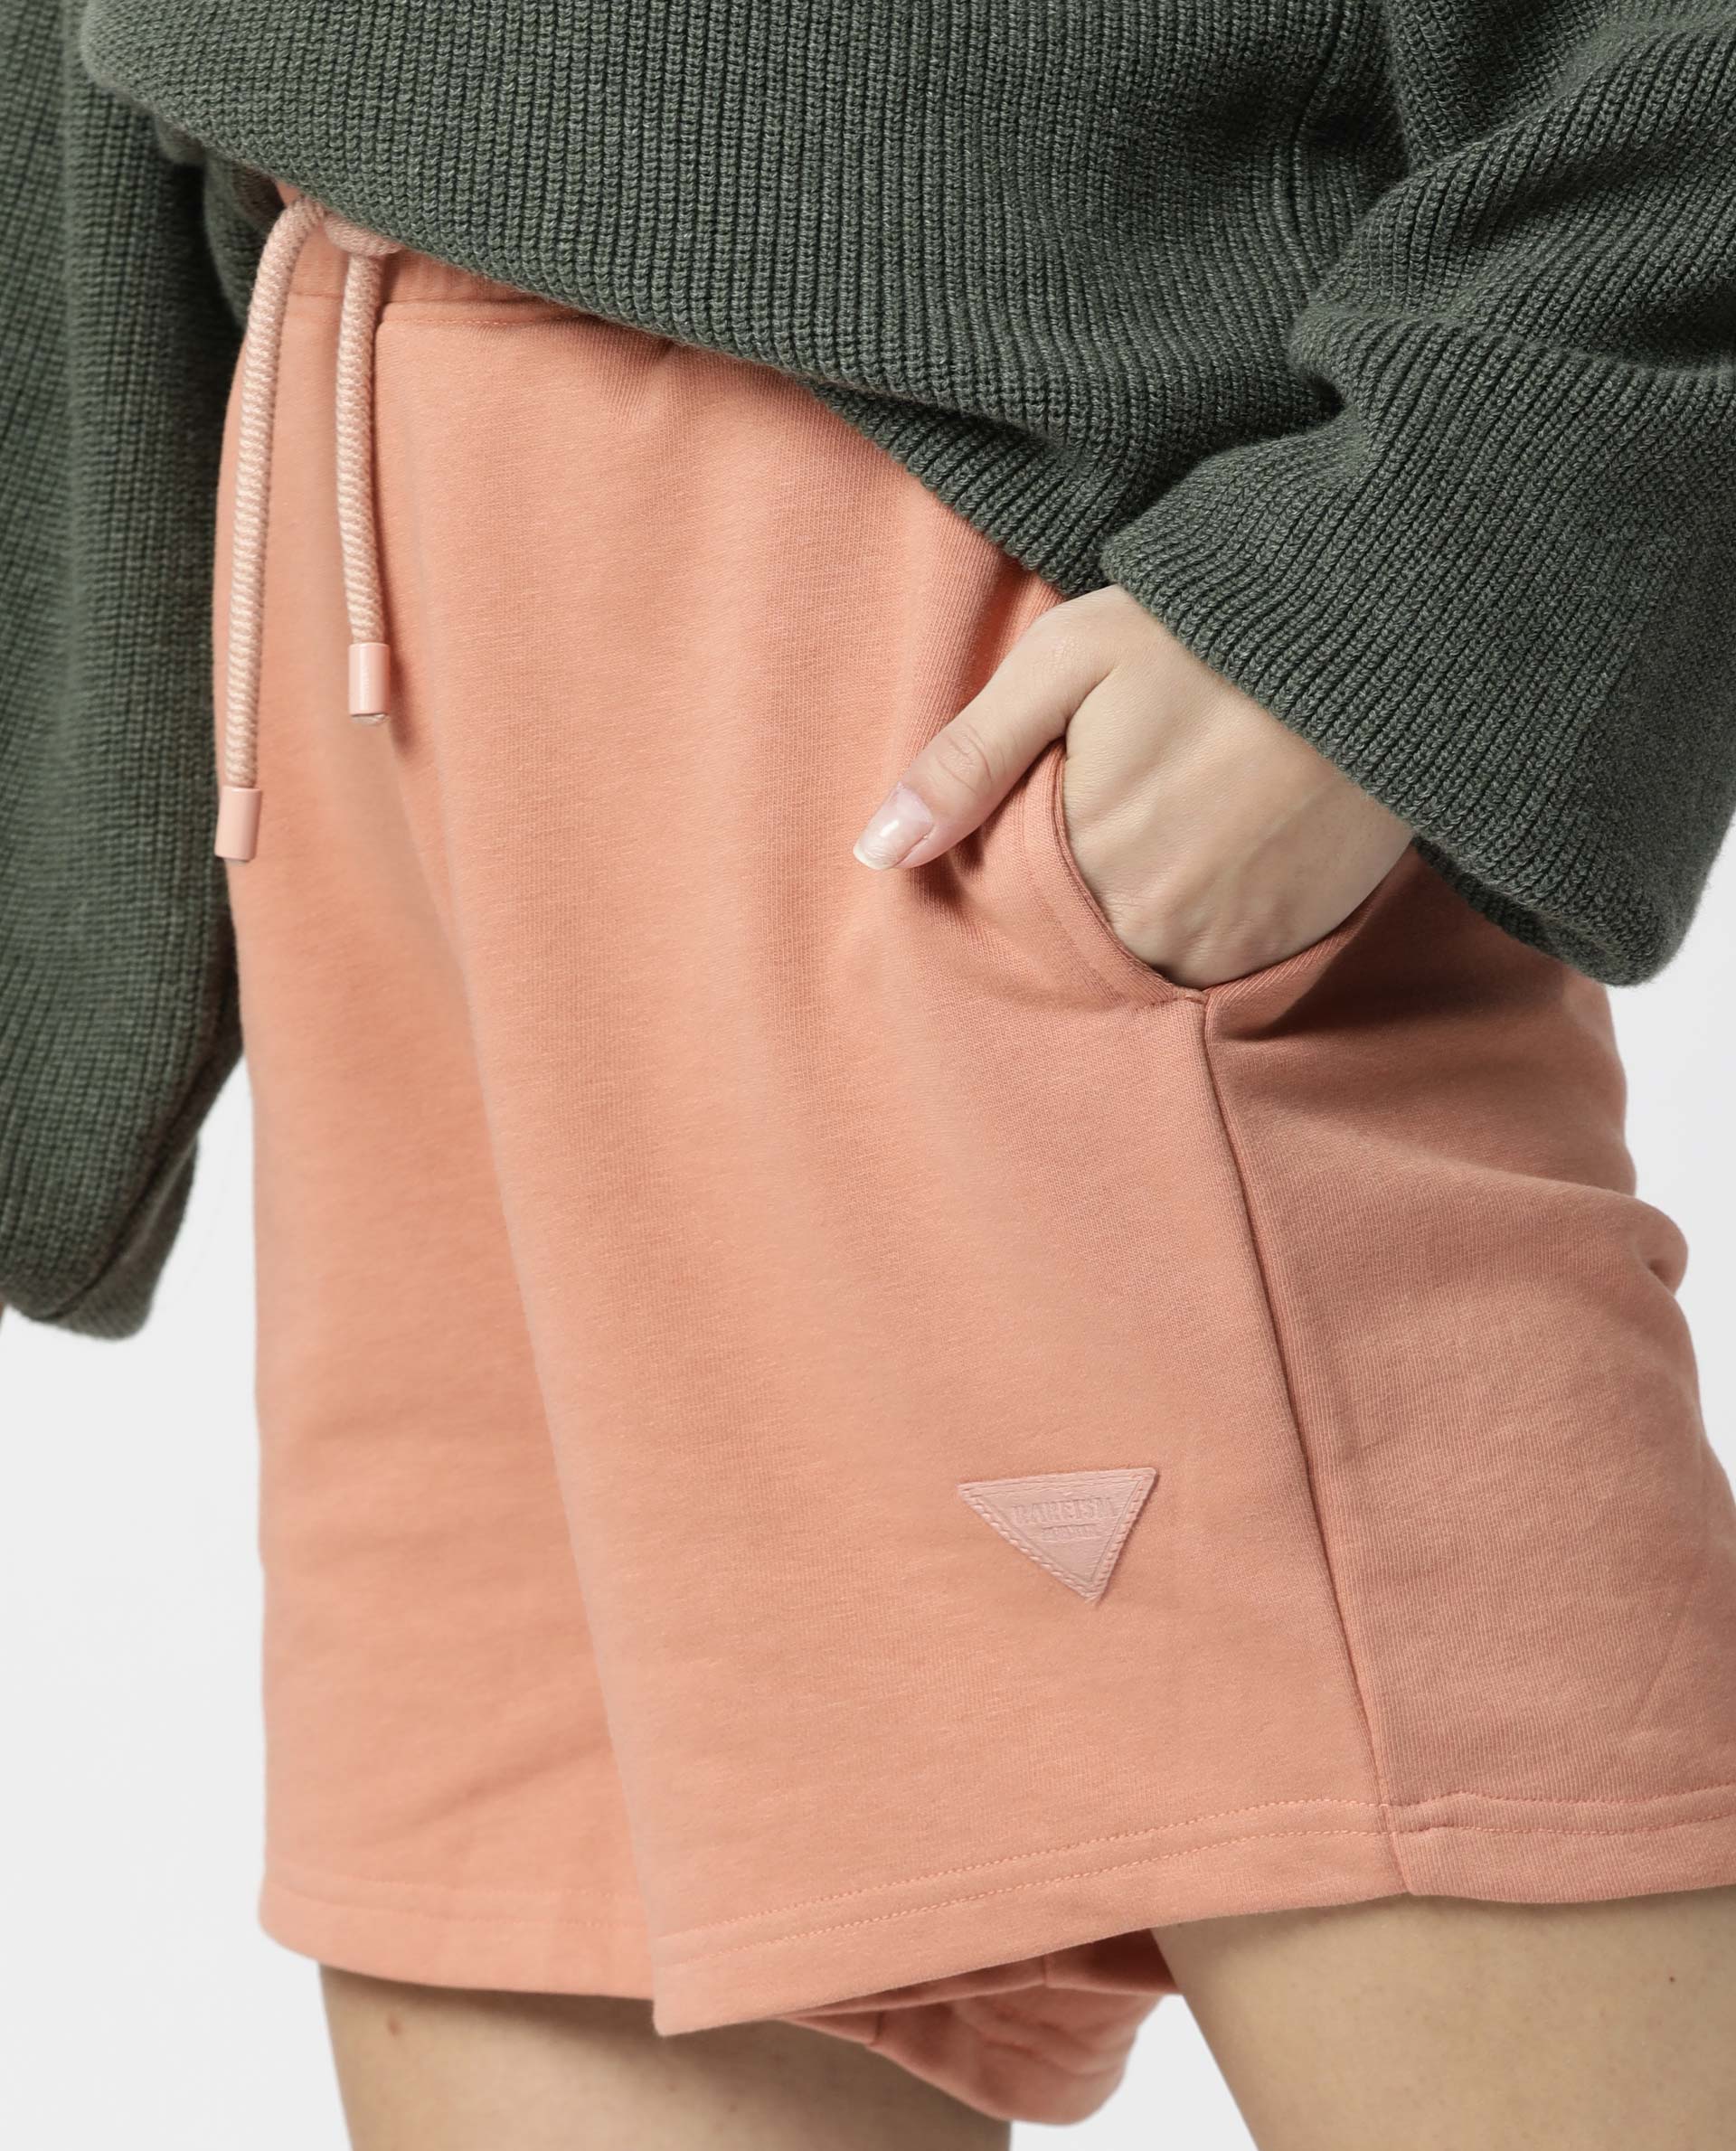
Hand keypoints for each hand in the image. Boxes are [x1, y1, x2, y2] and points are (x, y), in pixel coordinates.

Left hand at [851, 585, 1411, 987]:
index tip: (1055, 813)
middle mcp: (1148, 923)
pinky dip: (1208, 929)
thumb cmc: (1205, 635)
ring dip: (1143, 918)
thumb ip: (966, 762)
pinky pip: (1219, 969)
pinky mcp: (1289, 949)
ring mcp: (1225, 946)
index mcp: (1080, 856)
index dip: (1021, 867)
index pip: (1010, 909)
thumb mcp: (1066, 663)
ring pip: (1145, 962)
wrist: (1377, 633)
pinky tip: (1226, 855)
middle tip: (1130, 809)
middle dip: (1081, 896)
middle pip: (1078, 943)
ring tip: (1179, 830)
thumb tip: (877, 853)